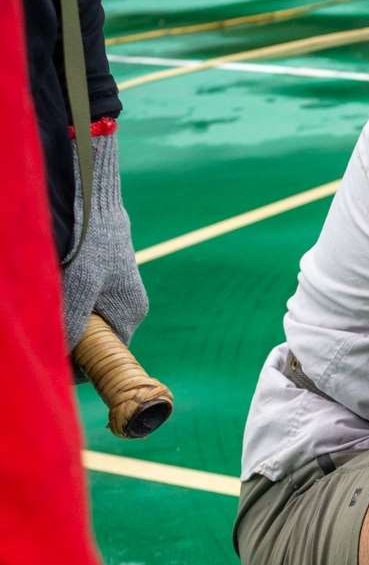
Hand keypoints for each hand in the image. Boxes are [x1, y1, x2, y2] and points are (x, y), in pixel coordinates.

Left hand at [62, 126, 148, 354]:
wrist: (95, 198)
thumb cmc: (93, 241)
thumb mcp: (81, 285)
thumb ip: (73, 322)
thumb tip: (62, 355)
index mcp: (129, 313)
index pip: (107, 355)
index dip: (81, 366)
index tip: (55, 366)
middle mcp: (125, 305)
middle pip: (94, 338)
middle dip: (70, 340)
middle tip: (44, 334)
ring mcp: (113, 289)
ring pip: (84, 318)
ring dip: (64, 318)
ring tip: (45, 307)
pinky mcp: (100, 273)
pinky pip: (80, 299)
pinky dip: (64, 300)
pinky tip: (51, 288)